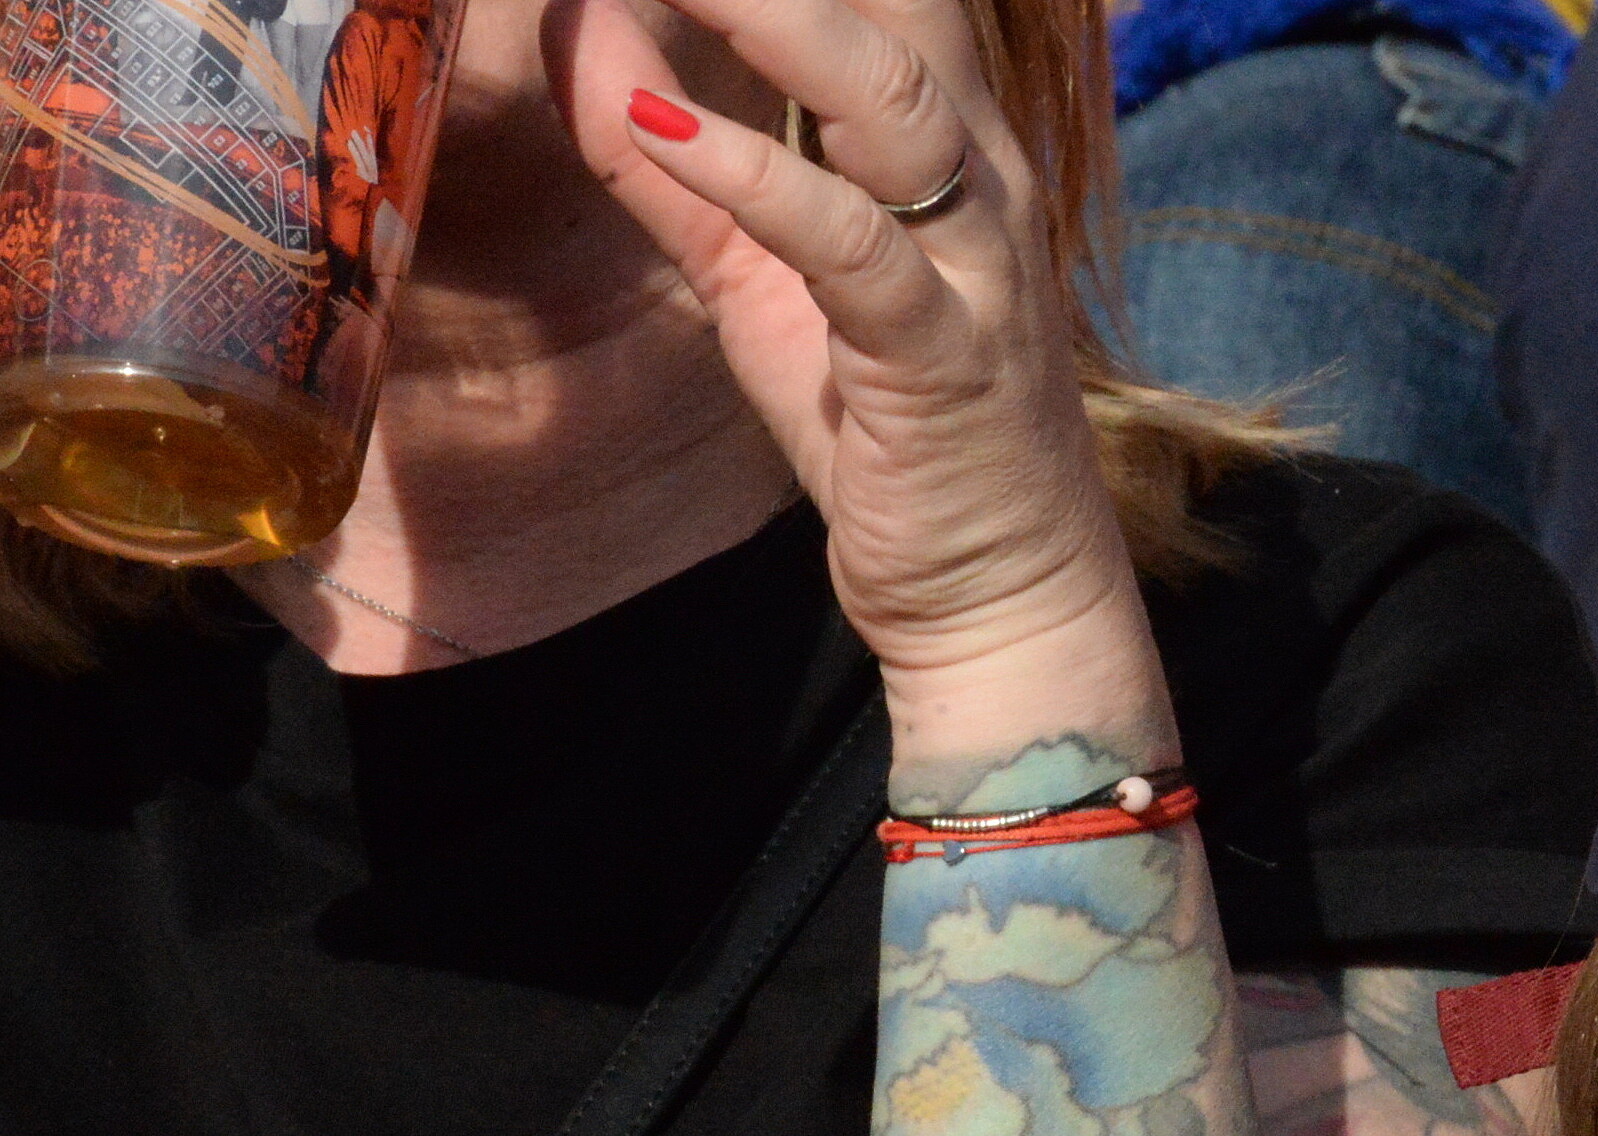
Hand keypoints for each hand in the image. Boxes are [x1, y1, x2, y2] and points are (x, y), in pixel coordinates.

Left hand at [542, 0, 1142, 697]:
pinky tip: (654, 122)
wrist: (1001, 601)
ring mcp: (974, 268)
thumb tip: (582, 32)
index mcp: (955, 147)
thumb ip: (675, 166)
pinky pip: (846, 243)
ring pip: (889, 96)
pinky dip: (747, 172)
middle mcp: (983, 183)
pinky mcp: (941, 359)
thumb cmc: (894, 435)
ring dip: (768, 13)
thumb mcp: (760, 283)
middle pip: (901, 7)